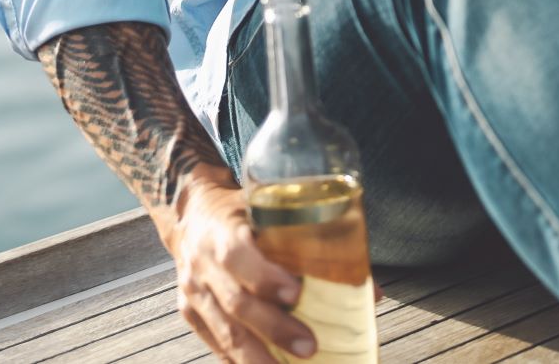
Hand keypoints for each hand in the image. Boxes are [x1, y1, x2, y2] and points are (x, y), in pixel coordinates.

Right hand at [163, 171, 315, 362]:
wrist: (192, 215)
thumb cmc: (240, 212)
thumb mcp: (265, 209)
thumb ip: (308, 241)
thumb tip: (368, 287)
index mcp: (222, 232)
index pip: (237, 257)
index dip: (265, 278)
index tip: (297, 294)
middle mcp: (203, 264)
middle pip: (236, 304)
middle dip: (274, 329)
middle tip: (308, 346)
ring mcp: (194, 292)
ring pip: (225, 332)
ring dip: (257, 357)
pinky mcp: (190, 312)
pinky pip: (216, 343)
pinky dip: (239, 360)